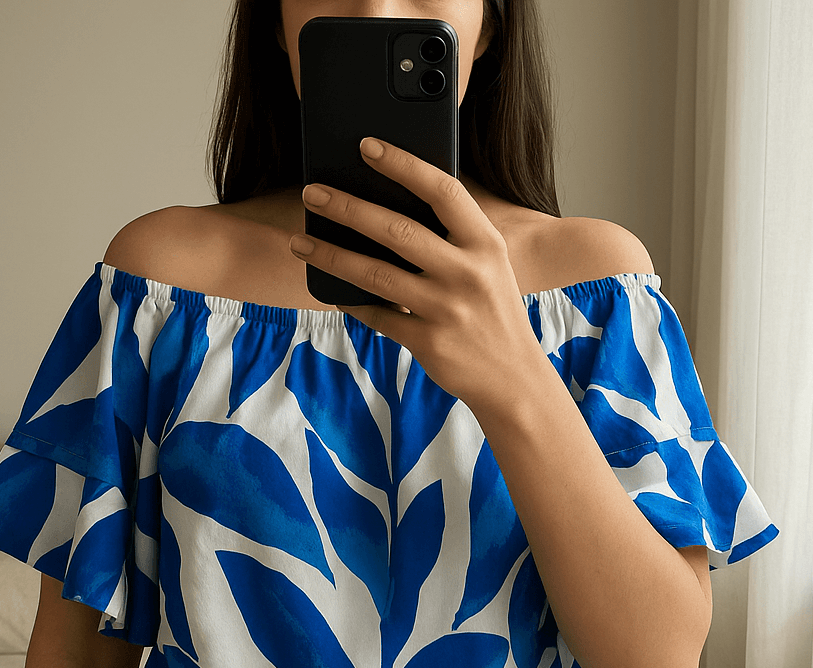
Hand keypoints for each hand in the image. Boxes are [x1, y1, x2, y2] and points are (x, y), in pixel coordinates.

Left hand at [289, 137, 545, 411]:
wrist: (513, 377)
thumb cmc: (492, 311)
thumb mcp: (489, 266)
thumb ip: (453, 237)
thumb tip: (388, 207)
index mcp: (485, 244)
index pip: (442, 190)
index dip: (403, 164)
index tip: (366, 145)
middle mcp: (467, 273)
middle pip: (396, 230)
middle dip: (347, 207)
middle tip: (311, 192)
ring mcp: (446, 310)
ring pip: (375, 275)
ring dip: (331, 255)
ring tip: (300, 241)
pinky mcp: (428, 342)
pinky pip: (377, 316)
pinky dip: (351, 302)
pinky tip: (331, 290)